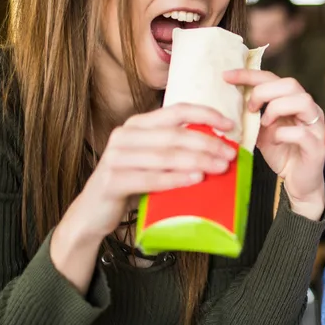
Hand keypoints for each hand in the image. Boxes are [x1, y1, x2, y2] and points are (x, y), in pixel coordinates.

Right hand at [72, 104, 238, 239]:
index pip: (176, 111)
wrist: (93, 213)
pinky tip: (196, 180)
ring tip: (220, 168)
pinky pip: (150, 178)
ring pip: (165, 156)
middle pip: (174, 135)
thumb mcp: (153, 161)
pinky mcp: (112, 181)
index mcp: (137, 125)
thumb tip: (219, 148)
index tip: (230, 126)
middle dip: (207, 143)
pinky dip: (175, 179)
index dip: (205, 114)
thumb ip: (175, 150)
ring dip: (197, 161)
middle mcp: (124, 135)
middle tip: (230, 155)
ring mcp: (115, 157)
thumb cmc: (131, 184)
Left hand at [225, 69, 324, 220]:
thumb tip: (228, 99)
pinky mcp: (316, 146)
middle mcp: (308, 109)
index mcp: (293, 101)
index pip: (272, 78)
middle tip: (249, 108)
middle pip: (291, 84)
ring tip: (264, 123)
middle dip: (264, 92)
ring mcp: (315, 126)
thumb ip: (253, 114)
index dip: (249, 75)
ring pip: (303, 101)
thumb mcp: (261, 130)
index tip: (226, 76)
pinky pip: (302, 133)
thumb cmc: (281, 153)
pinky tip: (275, 141)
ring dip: (277, 109)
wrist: (298, 183)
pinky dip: (283, 135)